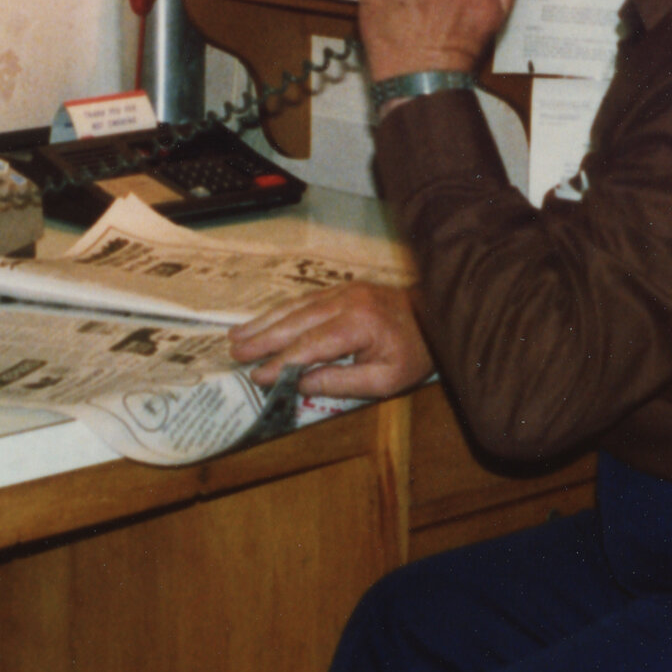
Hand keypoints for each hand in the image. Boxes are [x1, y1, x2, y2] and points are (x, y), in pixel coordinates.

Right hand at [228, 282, 432, 400]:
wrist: (438, 316)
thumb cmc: (415, 353)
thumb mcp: (385, 381)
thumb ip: (341, 382)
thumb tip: (300, 384)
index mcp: (359, 324)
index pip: (310, 345)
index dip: (281, 361)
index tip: (257, 376)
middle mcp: (347, 301)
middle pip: (296, 320)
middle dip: (262, 337)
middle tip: (233, 351)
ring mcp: (344, 290)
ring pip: (296, 306)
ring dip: (264, 321)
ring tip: (236, 335)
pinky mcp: (343, 288)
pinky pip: (305, 299)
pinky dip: (281, 311)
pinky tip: (264, 320)